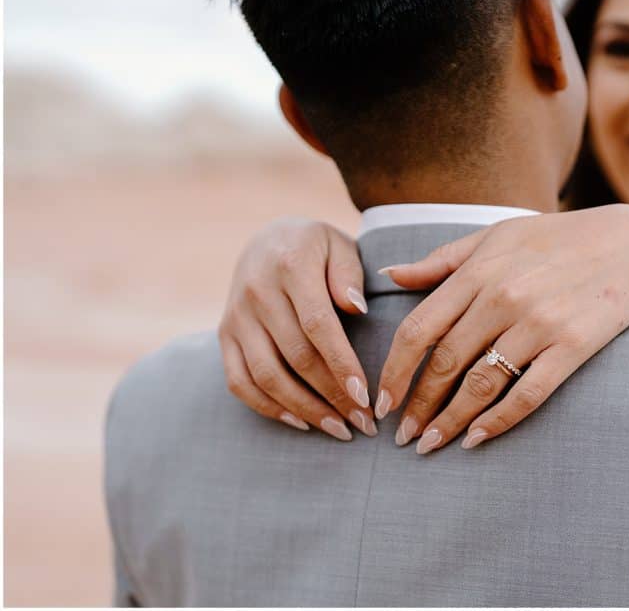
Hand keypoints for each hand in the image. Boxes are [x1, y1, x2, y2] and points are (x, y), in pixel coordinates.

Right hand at [218, 217, 377, 440]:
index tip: (365, 396)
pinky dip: (267, 407)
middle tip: (363, 422)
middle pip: (295, 356)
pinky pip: (239, 381)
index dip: (341, 364)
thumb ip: (349, 274)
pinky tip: (300, 421)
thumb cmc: (315, 247)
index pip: (318, 324)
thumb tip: (356, 308)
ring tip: (338, 429)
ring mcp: (236, 316)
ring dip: (304, 409)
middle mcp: (257, 292)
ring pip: (266, 375)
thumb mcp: (339, 245)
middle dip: (332, 395)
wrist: (266, 238)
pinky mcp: (224, 335)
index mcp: (291, 266)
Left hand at [375, 204, 628, 452]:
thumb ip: (442, 260)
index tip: (381, 399)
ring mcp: (538, 324)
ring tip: (431, 445)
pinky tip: (476, 438)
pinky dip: (498, 421)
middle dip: (417, 405)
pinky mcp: (571, 346)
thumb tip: (390, 274)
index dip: (395, 370)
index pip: (419, 329)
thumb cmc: (558, 239)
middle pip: (444, 363)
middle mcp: (502, 298)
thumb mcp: (496, 236)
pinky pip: (527, 394)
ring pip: (480, 385)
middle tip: (403, 435)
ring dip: (449, 421)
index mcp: (478, 271)